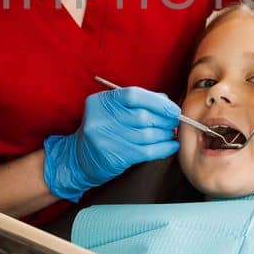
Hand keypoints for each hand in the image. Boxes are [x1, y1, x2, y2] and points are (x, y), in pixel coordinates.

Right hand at [42, 86, 180, 200]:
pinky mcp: (114, 156)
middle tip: (174, 122)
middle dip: (164, 119)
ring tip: (171, 133)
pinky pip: (147, 151)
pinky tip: (172, 146)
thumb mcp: (112, 111)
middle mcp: (101, 118)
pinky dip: (164, 148)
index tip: (172, 108)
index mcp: (101, 101)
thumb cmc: (103, 131)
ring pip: (147, 134)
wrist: (79, 158)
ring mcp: (106, 138)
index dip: (157, 102)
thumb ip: (137, 103)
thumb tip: (166, 102)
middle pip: (143, 116)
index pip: (134, 95)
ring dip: (165, 134)